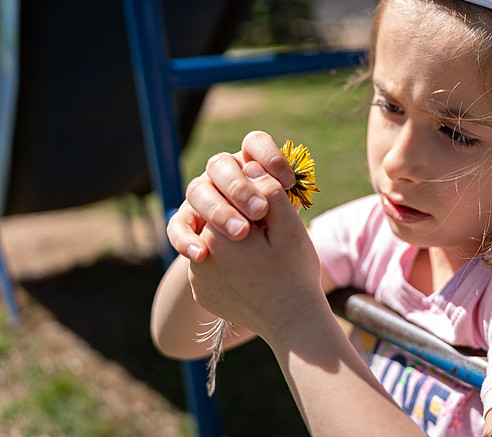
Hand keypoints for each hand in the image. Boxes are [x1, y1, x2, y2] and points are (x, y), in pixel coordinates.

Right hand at [167, 131, 294, 260]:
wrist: (255, 262)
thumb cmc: (275, 232)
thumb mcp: (285, 214)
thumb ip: (280, 198)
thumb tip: (278, 185)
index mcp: (250, 163)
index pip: (255, 142)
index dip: (270, 157)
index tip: (288, 183)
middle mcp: (223, 173)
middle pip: (221, 164)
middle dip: (241, 187)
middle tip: (260, 211)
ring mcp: (202, 193)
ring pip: (198, 191)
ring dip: (219, 211)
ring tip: (240, 233)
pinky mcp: (185, 219)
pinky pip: (177, 225)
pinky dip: (186, 239)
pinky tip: (201, 254)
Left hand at [187, 171, 323, 343]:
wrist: (292, 324)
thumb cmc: (294, 273)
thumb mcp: (290, 226)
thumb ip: (270, 191)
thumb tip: (251, 167)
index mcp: (217, 235)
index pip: (227, 197)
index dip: (252, 199)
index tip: (272, 213)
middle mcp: (198, 257)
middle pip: (217, 218)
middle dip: (242, 219)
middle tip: (270, 235)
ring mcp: (197, 278)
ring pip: (213, 242)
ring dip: (233, 241)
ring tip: (263, 255)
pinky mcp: (202, 293)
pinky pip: (212, 267)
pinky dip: (230, 265)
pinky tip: (254, 273)